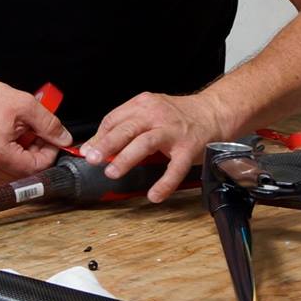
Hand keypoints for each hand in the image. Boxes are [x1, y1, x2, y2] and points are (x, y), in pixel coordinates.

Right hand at [0, 73, 73, 188]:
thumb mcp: (27, 105)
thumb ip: (49, 125)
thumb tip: (64, 140)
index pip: (35, 167)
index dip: (49, 153)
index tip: (49, 140)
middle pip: (25, 176)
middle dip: (37, 158)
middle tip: (37, 138)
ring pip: (13, 180)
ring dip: (25, 165)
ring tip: (25, 143)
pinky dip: (11, 169)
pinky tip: (14, 151)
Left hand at [81, 92, 233, 202]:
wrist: (213, 113)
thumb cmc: (178, 115)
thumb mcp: (148, 112)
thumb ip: (124, 126)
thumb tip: (94, 145)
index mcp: (144, 105)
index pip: (114, 119)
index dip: (99, 136)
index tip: (87, 151)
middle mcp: (157, 115)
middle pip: (126, 128)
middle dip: (107, 144)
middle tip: (93, 159)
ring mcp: (173, 132)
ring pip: (145, 143)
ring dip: (126, 158)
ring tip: (112, 172)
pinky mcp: (189, 148)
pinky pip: (175, 168)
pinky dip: (164, 183)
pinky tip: (154, 194)